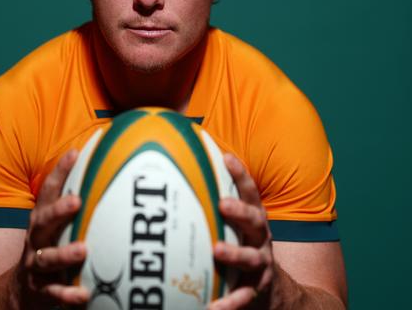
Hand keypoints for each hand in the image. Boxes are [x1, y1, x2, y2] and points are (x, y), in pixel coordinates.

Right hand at [15, 149, 89, 308]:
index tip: (74, 152)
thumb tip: (107, 181)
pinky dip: (68, 295)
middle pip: (42, 222)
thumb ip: (72, 210)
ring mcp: (35, 267)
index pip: (47, 192)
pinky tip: (84, 295)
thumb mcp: (54, 230)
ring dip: (64, 254)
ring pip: (47, 259)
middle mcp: (35, 241)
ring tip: (83, 251)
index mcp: (40, 222)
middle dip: (58, 210)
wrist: (14, 294)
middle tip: (76, 201)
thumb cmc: (46, 253)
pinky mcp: (39, 292)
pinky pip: (54, 294)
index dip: (59, 172)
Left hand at [209, 154, 273, 309]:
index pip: (250, 192)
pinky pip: (243, 297)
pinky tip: (213, 307)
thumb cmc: (241, 247)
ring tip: (217, 250)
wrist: (273, 291)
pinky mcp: (255, 291)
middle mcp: (261, 239)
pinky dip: (229, 303)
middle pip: (256, 221)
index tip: (227, 157)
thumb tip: (180, 172)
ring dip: (235, 253)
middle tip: (223, 204)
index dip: (241, 174)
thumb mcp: (234, 225)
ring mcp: (261, 265)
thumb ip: (213, 204)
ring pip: (251, 258)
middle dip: (241, 211)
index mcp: (254, 220)